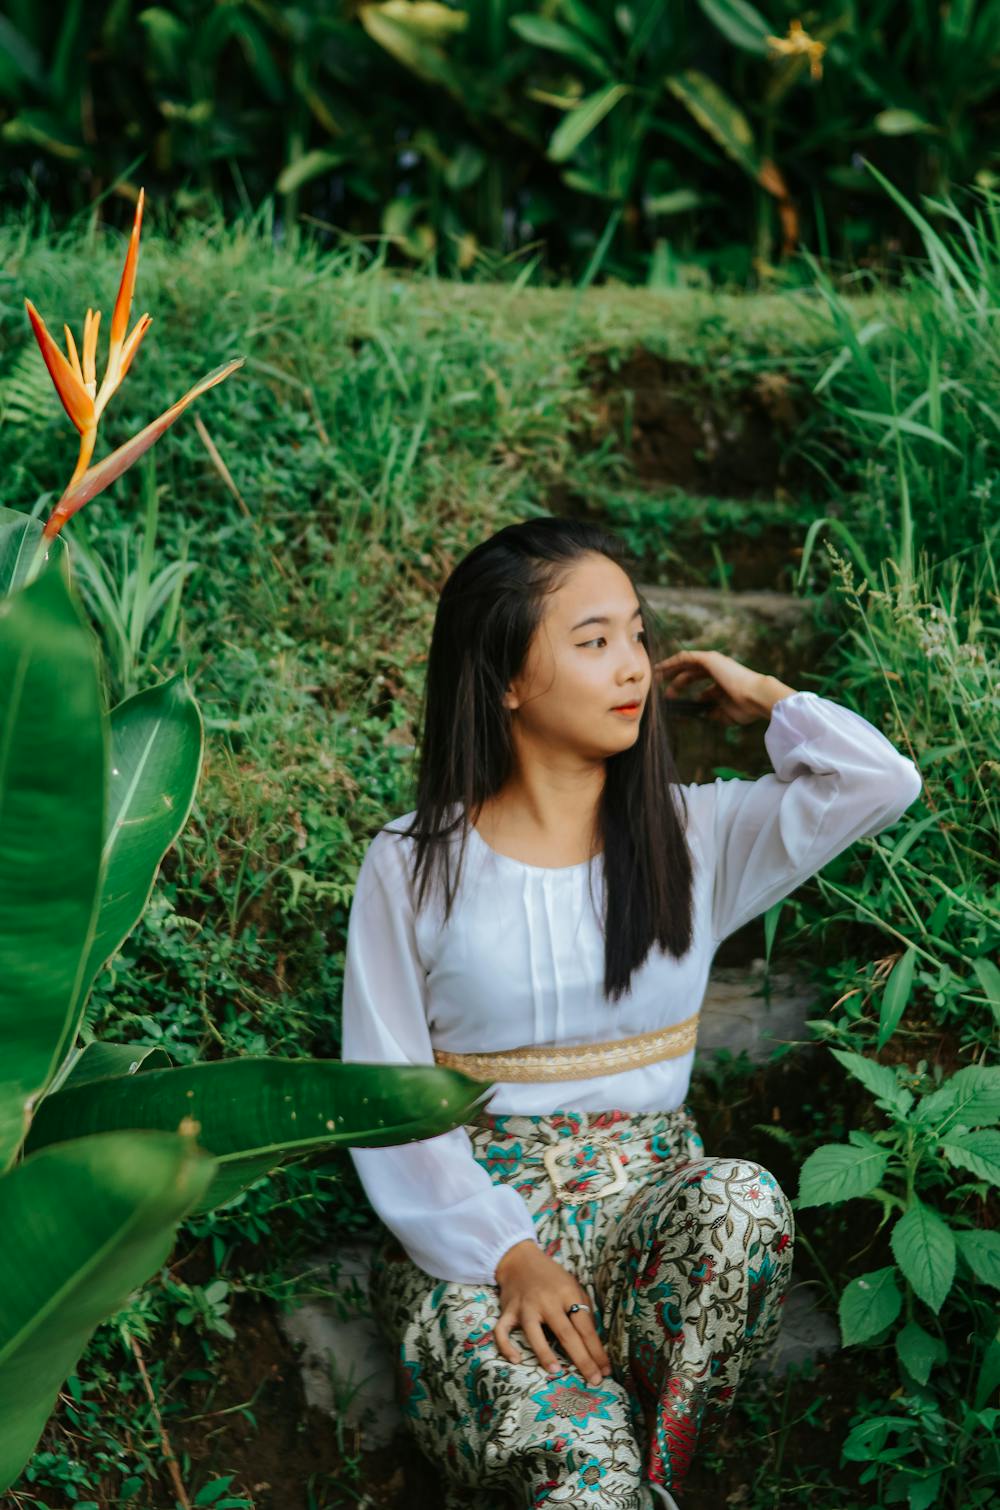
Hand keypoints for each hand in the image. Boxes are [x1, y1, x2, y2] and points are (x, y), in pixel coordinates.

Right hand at [493, 1240, 611, 1384]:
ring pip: (534, 1333)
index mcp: (567, 1293)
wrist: (520, 1259)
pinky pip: (503, 1331)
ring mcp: (525, 1306)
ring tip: (556, 1372)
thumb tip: (593, 1340)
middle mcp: (546, 1300)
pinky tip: (516, 1360)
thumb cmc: (552, 1277)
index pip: (585, 1326)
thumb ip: (583, 1309)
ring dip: (545, 1353)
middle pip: (566, 1333)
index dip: (597, 1350)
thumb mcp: (573, 1286)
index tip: (606, 1370)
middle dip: (582, 1359)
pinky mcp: (508, 1310)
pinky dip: (506, 1346)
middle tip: (594, 1380)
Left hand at [653, 649, 796, 725]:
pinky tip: (660, 669)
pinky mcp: (709, 659)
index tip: (671, 696)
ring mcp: (713, 662)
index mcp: (721, 681)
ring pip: (685, 663)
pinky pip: (685, 657)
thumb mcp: (724, 713)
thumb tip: (701, 714)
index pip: (698, 681)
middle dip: (674, 680)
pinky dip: (672, 662)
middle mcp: (717, 669)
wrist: (756, 697)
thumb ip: (712, 712)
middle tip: (660, 689)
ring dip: (669, 670)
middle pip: (689, 672)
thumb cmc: (745, 707)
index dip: (683, 687)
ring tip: (655, 678)